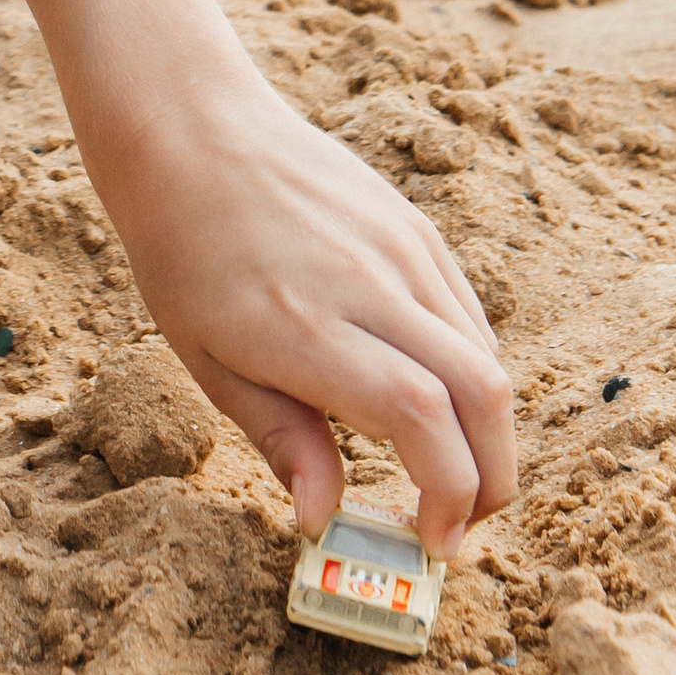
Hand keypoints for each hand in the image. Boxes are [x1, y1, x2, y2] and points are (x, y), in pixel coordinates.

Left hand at [89, 64, 516, 557]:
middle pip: (482, 394)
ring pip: (487, 357)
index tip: (432, 542)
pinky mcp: (415, 228)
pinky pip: (469, 315)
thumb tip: (323, 523)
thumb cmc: (183, 253)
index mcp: (307, 327)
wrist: (190, 132)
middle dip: (492, 480)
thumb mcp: (208, 361)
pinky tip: (439, 402)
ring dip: (488, 432)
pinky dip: (473, 374)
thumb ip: (282, 440)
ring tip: (451, 475)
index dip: (447, 492)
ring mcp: (401, 249)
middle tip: (459, 527)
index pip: (420, 418)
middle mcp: (370, 284)